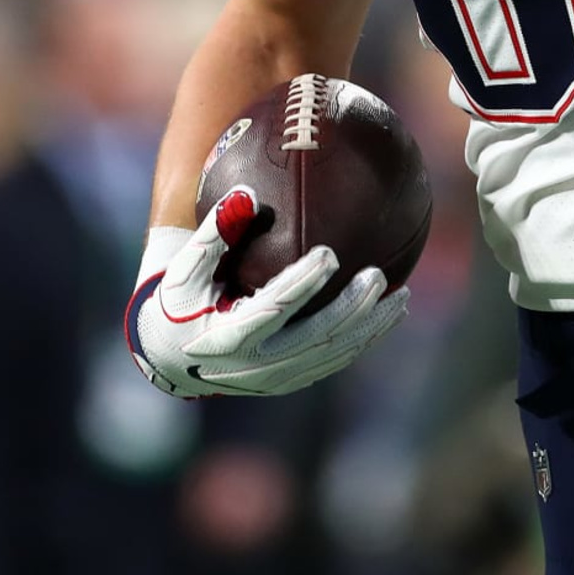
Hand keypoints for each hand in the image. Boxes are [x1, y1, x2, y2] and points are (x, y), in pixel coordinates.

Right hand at [125, 186, 408, 397]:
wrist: (172, 360)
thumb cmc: (179, 302)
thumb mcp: (183, 270)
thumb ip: (213, 234)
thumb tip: (245, 192)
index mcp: (228, 336)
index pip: (272, 309)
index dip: (301, 284)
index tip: (328, 252)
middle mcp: (255, 366)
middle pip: (313, 339)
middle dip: (350, 310)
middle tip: (377, 276)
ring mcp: (275, 379)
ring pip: (332, 355)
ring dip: (369, 327)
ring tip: (401, 296)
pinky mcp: (289, 382)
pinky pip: (332, 361)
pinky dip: (362, 339)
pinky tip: (388, 314)